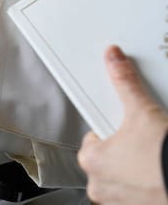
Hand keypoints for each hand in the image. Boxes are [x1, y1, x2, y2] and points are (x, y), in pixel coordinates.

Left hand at [77, 45, 167, 204]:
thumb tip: (114, 59)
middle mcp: (98, 185)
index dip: (111, 127)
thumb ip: (125, 83)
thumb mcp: (143, 112)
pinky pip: (134, 193)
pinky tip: (156, 174)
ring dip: (134, 168)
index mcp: (90, 159)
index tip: (125, 126)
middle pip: (107, 155)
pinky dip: (145, 184)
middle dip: (125, 148)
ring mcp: (116, 201)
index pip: (93, 134)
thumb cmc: (164, 159)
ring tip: (152, 158)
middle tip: (144, 142)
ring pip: (120, 176)